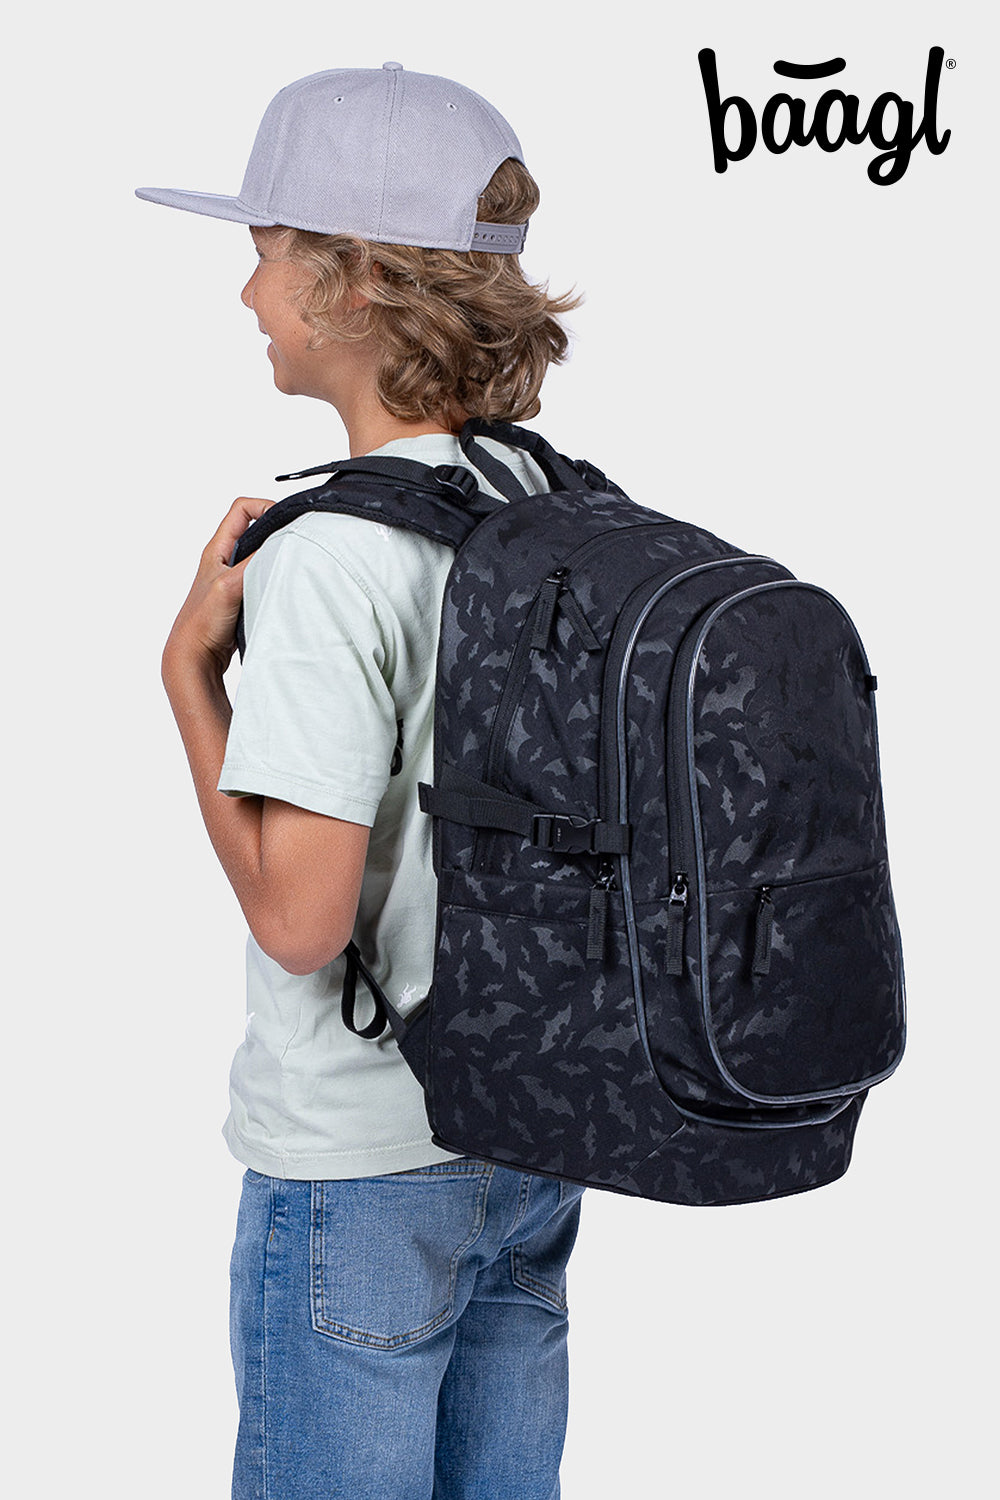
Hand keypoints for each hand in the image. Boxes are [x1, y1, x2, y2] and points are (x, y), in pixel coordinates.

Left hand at [163, 496, 273, 679]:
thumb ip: (253, 563)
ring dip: (275, 557)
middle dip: (276, 531)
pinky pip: (261, 577)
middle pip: (254, 529)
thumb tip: (280, 544)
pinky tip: (282, 588)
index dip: (264, 506)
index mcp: (216, 549)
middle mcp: (223, 560)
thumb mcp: (229, 586)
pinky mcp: (240, 597)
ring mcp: (232, 579)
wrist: (194, 657)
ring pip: (259, 555)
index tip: (285, 520)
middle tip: (295, 541)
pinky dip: (273, 578)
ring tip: (290, 565)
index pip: (242, 509)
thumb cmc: (201, 623)